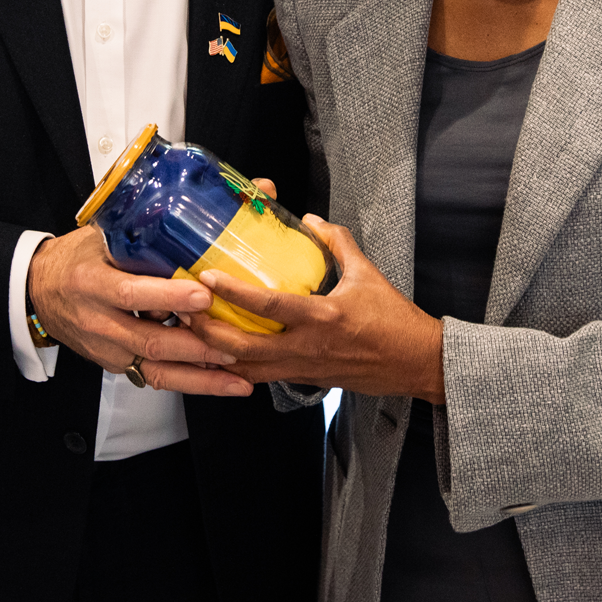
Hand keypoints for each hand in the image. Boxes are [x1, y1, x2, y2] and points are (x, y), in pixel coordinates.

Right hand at [28, 226, 251, 396]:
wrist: (39, 290)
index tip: (203, 295)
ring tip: (237, 377)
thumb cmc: (78, 258)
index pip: (132, 293)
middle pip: (150, 341)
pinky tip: (219, 381)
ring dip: (200, 376)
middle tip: (234, 343)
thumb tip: (204, 214)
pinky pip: (154, 377)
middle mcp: (99, 321)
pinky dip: (189, 381)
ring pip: (156, 370)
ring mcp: (107, 348)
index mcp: (92, 283)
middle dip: (196, 346)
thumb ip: (149, 228)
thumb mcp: (103, 235)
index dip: (168, 297)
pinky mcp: (116, 365)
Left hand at [188, 215, 444, 402]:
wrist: (416, 363)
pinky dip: (239, 368)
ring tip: (193, 336)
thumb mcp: (367, 273)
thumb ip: (337, 243)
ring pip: (248, 370)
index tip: (206, 278)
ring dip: (218, 355)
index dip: (233, 292)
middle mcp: (308, 347)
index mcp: (323, 316)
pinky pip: (264, 377)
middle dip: (208, 333)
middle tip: (184, 314)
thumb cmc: (394, 319)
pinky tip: (223, 355)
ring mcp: (305, 368)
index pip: (269, 305)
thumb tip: (311, 220)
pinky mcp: (307, 381)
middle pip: (244, 348)